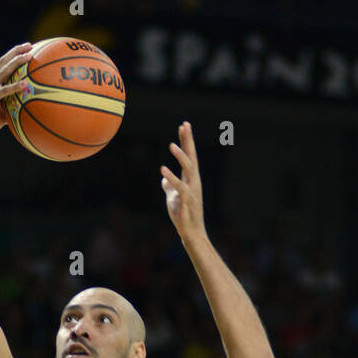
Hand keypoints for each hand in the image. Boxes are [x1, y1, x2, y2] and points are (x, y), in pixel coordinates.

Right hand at [0, 43, 33, 143]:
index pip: (4, 65)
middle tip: (30, 45)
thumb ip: (13, 107)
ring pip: (4, 71)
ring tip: (29, 56)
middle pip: (4, 62)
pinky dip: (15, 86)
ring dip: (17, 62)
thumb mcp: (3, 113)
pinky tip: (25, 83)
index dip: (14, 55)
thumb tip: (28, 108)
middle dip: (16, 51)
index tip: (27, 49)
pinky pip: (4, 91)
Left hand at [160, 122, 205, 242]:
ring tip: (172, 145)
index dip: (187, 141)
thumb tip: (164, 180)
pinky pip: (180, 187)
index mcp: (191, 179)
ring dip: (181, 157)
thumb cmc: (183, 214)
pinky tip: (163, 171)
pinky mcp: (187, 201)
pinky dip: (172, 178)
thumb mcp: (174, 197)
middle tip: (185, 126)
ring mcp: (192, 190)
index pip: (189, 156)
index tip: (184, 125)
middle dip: (188, 141)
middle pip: (192, 157)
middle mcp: (194, 181)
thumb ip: (169, 187)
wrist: (191, 232)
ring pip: (189, 169)